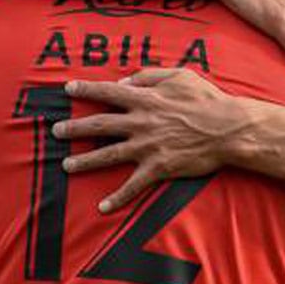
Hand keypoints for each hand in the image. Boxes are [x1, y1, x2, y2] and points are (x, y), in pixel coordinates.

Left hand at [55, 69, 250, 212]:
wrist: (228, 129)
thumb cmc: (207, 100)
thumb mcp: (180, 76)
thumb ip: (148, 77)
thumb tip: (123, 83)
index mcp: (145, 99)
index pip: (107, 92)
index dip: (86, 89)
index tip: (67, 89)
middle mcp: (140, 123)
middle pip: (99, 124)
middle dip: (74, 128)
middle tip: (55, 131)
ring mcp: (147, 147)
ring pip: (108, 154)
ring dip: (85, 161)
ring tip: (66, 166)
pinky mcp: (158, 168)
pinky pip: (133, 186)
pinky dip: (117, 198)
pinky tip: (102, 208)